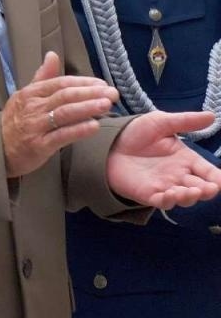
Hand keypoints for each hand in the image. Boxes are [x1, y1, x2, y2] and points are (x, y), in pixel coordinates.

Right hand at [1, 51, 116, 177]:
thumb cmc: (16, 122)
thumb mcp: (25, 96)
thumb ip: (42, 77)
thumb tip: (53, 55)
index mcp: (30, 93)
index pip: (60, 83)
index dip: (83, 82)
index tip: (103, 83)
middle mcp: (32, 107)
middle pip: (65, 96)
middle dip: (91, 93)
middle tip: (113, 93)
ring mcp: (35, 126)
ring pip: (64, 113)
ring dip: (87, 108)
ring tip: (107, 105)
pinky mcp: (39, 145)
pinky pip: (61, 136)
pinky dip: (78, 130)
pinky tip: (94, 127)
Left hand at [106, 110, 220, 209]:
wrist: (107, 142)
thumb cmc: (136, 133)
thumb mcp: (161, 122)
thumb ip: (185, 121)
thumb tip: (212, 116)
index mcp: (187, 160)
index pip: (209, 172)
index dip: (217, 179)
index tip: (219, 181)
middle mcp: (179, 176)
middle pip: (201, 188)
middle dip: (207, 190)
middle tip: (209, 188)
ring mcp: (164, 186)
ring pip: (184, 198)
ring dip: (190, 197)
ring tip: (191, 191)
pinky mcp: (148, 194)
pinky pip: (162, 202)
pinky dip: (169, 201)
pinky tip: (171, 194)